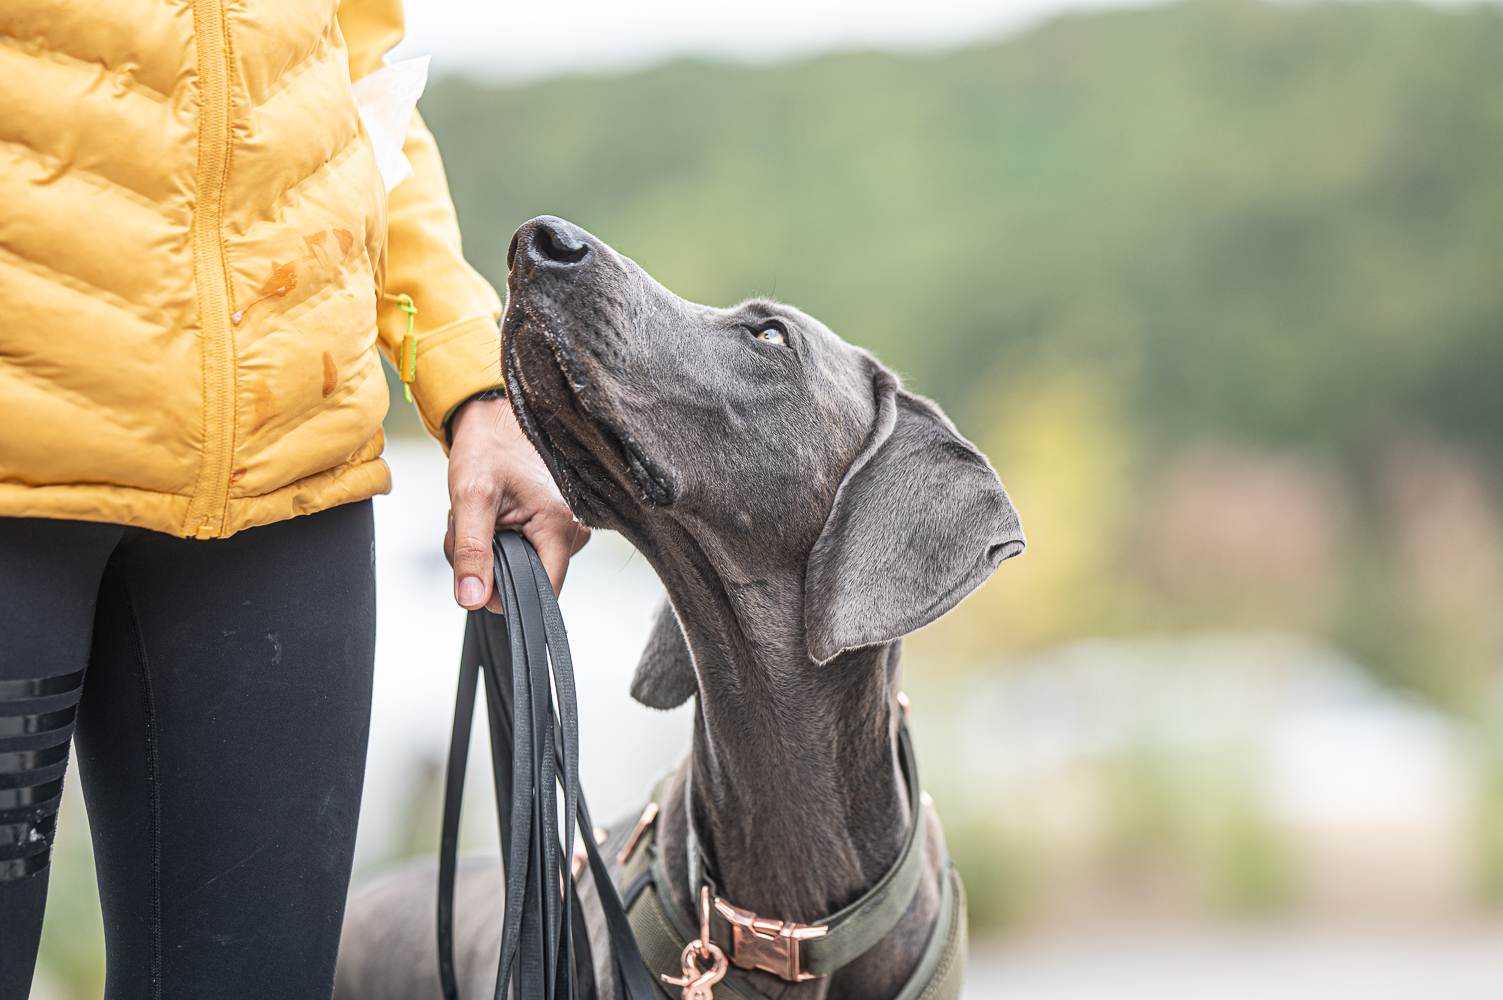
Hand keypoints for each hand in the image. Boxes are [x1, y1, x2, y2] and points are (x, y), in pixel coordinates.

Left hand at [444, 395, 589, 611]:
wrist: (492, 420)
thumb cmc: (487, 448)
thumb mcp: (470, 497)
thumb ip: (471, 552)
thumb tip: (472, 598)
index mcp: (560, 526)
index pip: (544, 590)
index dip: (506, 596)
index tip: (477, 578)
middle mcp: (570, 531)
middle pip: (526, 580)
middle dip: (487, 564)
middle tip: (468, 528)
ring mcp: (562, 529)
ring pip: (518, 567)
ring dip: (486, 551)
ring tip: (479, 516)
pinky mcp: (550, 527)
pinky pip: (520, 552)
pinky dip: (494, 541)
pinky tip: (489, 517)